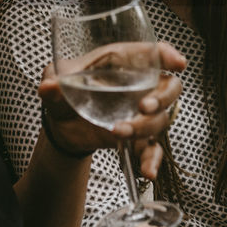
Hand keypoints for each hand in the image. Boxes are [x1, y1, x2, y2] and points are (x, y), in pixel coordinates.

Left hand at [38, 42, 186, 175]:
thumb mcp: (56, 82)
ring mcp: (141, 113)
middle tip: (144, 107)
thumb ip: (53, 84)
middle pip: (169, 87)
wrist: (61, 125)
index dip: (168, 55)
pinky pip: (153, 149)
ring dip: (144, 127)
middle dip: (163, 97)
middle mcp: (138, 86)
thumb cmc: (64, 92)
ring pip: (161, 119)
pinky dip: (152, 160)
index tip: (177, 63)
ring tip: (118, 131)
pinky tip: (147, 172)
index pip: (152, 54)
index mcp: (122, 63)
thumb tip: (48, 87)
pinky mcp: (137, 137)